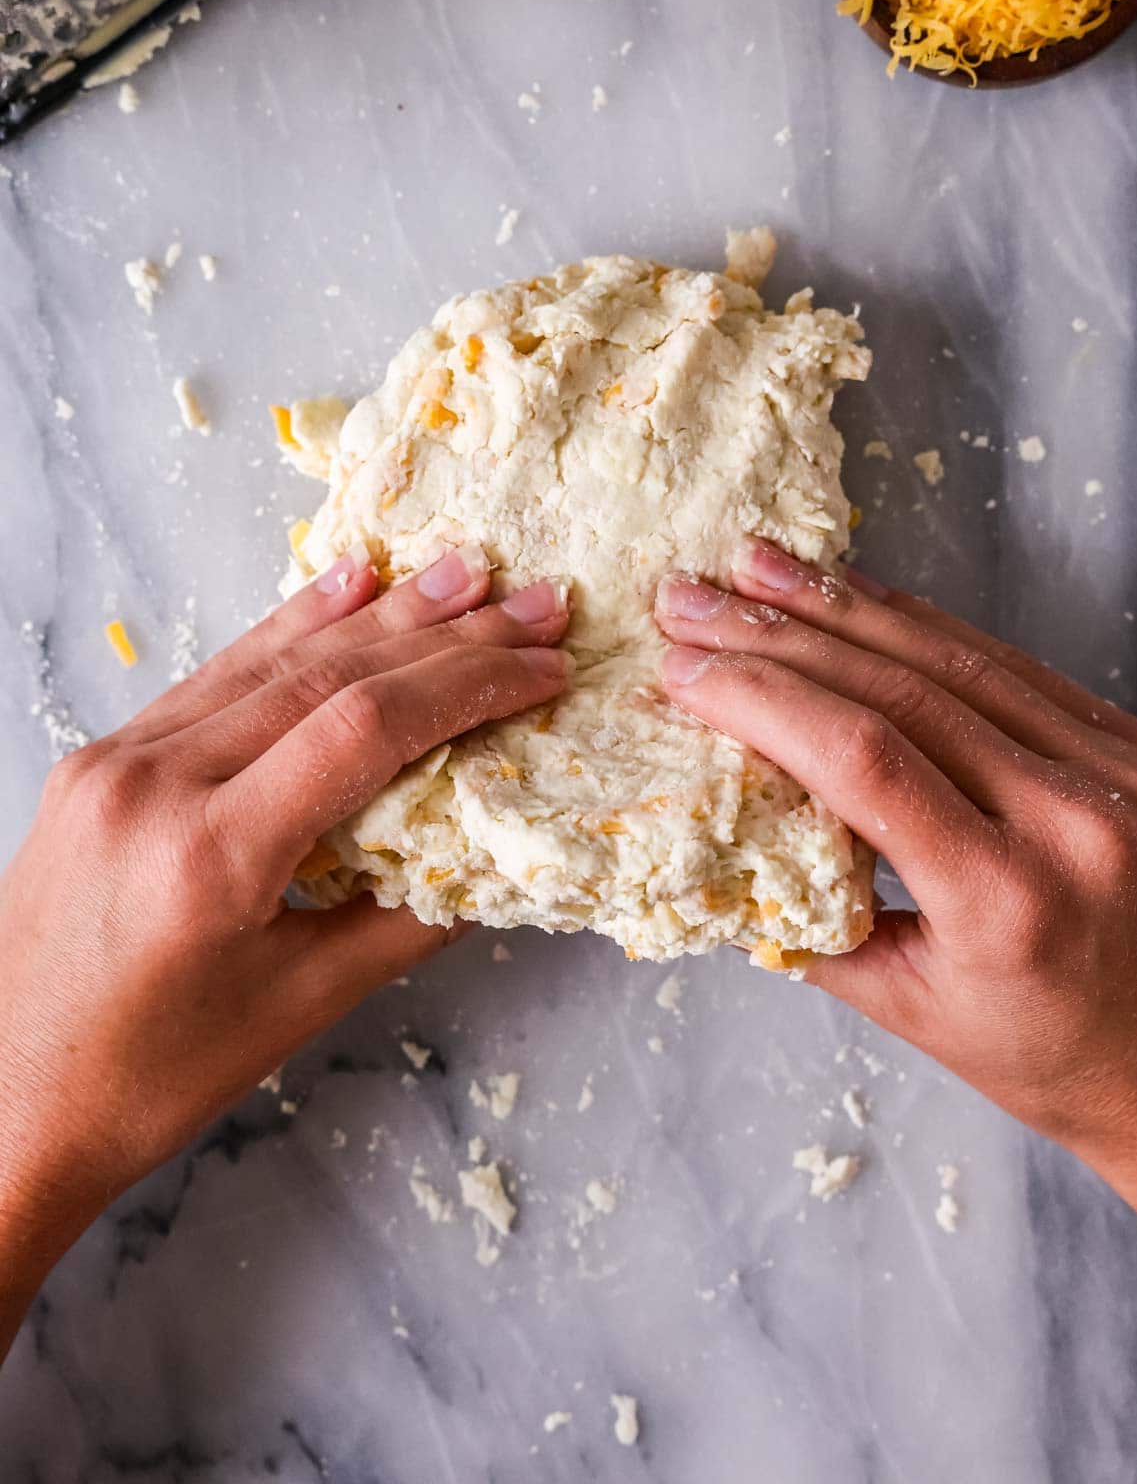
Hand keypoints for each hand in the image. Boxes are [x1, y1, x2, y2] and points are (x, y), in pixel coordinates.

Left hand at [0, 544, 569, 1355]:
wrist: (2, 1100)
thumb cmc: (150, 1078)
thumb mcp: (298, 1008)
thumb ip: (406, 918)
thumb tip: (500, 850)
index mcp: (210, 856)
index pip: (364, 728)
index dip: (468, 686)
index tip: (545, 668)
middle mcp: (155, 785)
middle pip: (327, 677)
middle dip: (446, 636)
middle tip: (536, 602)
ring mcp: (117, 760)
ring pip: (272, 660)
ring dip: (379, 614)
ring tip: (467, 574)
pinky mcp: (102, 757)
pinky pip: (218, 675)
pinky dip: (292, 629)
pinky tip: (348, 586)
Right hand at [655, 539, 1136, 1280]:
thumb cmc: (1048, 1056)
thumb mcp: (909, 1010)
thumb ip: (811, 919)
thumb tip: (715, 834)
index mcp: (1010, 899)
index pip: (865, 758)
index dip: (764, 699)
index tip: (685, 670)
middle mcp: (1073, 821)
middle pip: (899, 689)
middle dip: (778, 634)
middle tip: (693, 597)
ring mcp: (1117, 771)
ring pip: (953, 656)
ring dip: (841, 605)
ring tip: (755, 566)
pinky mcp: (1134, 745)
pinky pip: (1008, 663)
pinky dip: (920, 625)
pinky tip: (854, 595)